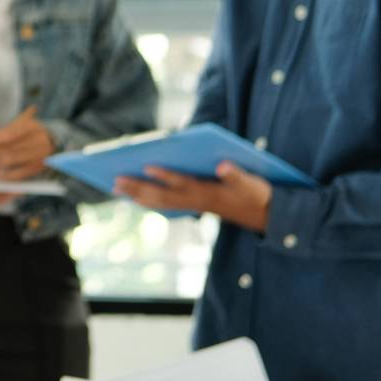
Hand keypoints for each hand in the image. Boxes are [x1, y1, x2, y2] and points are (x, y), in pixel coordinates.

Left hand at [0, 111, 55, 179]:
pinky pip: (19, 174)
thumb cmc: (30, 133)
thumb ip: (6, 132)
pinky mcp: (38, 168)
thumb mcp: (22, 126)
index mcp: (32, 127)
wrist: (54, 142)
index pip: (10, 134)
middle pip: (10, 149)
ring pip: (12, 161)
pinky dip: (5, 174)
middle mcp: (38, 142)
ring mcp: (40, 156)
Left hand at [115, 162, 272, 231]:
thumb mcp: (252, 184)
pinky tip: (134, 197)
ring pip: (160, 202)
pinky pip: (165, 205)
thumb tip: (222, 165)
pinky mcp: (194, 206)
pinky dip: (148, 201)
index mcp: (210, 193)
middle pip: (162, 195)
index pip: (184, 183)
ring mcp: (194, 205)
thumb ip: (237, 175)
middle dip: (138, 188)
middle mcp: (197, 201)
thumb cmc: (256, 194)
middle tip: (114, 181)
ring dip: (138, 195)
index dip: (166, 176)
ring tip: (116, 188)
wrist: (265, 216)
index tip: (147, 166)